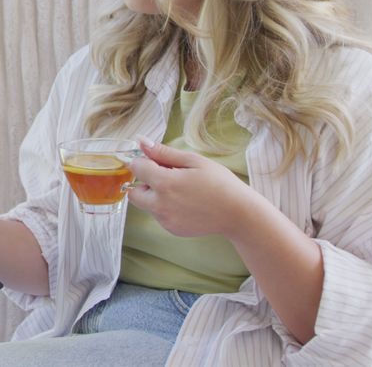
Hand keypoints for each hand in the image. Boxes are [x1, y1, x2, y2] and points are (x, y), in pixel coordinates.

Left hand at [125, 137, 255, 237]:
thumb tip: (141, 141)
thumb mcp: (193, 161)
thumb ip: (164, 153)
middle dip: (144, 184)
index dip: (145, 162)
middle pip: (133, 192)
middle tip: (167, 178)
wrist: (238, 213)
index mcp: (164, 183)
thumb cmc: (219, 183)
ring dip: (155, 196)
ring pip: (146, 205)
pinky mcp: (171, 229)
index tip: (159, 162)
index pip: (136, 168)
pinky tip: (187, 204)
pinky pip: (159, 215)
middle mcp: (160, 205)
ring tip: (182, 191)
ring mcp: (165, 220)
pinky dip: (166, 208)